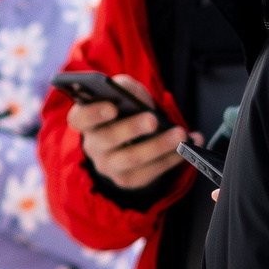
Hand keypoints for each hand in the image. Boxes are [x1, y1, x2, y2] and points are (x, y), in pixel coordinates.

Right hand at [67, 75, 185, 190]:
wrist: (129, 143)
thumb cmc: (125, 112)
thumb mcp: (123, 95)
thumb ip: (124, 88)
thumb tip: (129, 92)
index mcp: (86, 121)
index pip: (79, 118)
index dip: (93, 113)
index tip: (112, 107)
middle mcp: (94, 146)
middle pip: (108, 139)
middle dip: (132, 128)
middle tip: (152, 119)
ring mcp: (109, 166)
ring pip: (133, 158)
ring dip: (159, 145)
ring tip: (180, 134)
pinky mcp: (128, 181)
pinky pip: (151, 171)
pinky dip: (172, 158)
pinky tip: (189, 146)